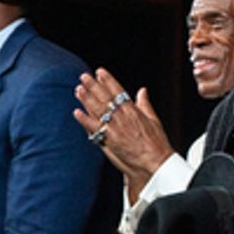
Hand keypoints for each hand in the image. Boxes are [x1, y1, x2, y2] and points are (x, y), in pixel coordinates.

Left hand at [73, 69, 173, 202]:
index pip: (118, 91)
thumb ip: (145, 104)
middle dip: (93, 86)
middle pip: (104, 98)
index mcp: (133, 110)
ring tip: (78, 90)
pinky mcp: (108, 140)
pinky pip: (93, 128)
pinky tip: (77, 112)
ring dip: (86, 99)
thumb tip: (142, 91)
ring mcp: (114, 128)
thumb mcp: (154, 120)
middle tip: (83, 77)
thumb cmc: (156, 143)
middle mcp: (122, 117)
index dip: (108, 80)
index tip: (100, 72)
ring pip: (96, 110)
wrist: (154, 162)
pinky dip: (84, 119)